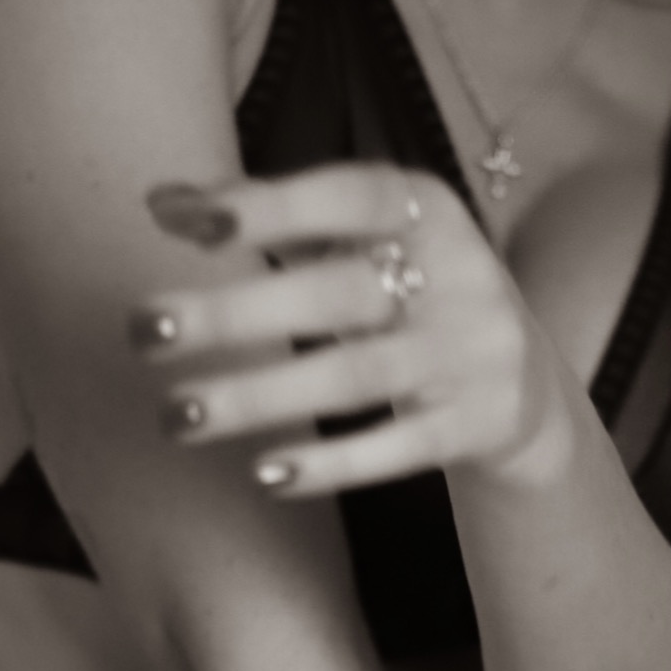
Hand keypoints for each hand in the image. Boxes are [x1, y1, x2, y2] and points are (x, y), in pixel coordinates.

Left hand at [131, 168, 574, 498]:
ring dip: (258, 398)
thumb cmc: (410, 294)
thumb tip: (160, 201)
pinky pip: (397, 448)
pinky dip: (330, 463)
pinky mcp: (477, 423)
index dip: (273, 208)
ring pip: (355, 378)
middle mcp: (459, 272)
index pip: (348, 196)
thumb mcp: (356, 243)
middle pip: (337, 294)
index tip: (191, 224)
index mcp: (425, 209)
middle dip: (236, 314)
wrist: (525, 386)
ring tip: (176, 416)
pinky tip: (263, 474)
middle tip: (145, 331)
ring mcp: (474, 351)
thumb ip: (266, 217)